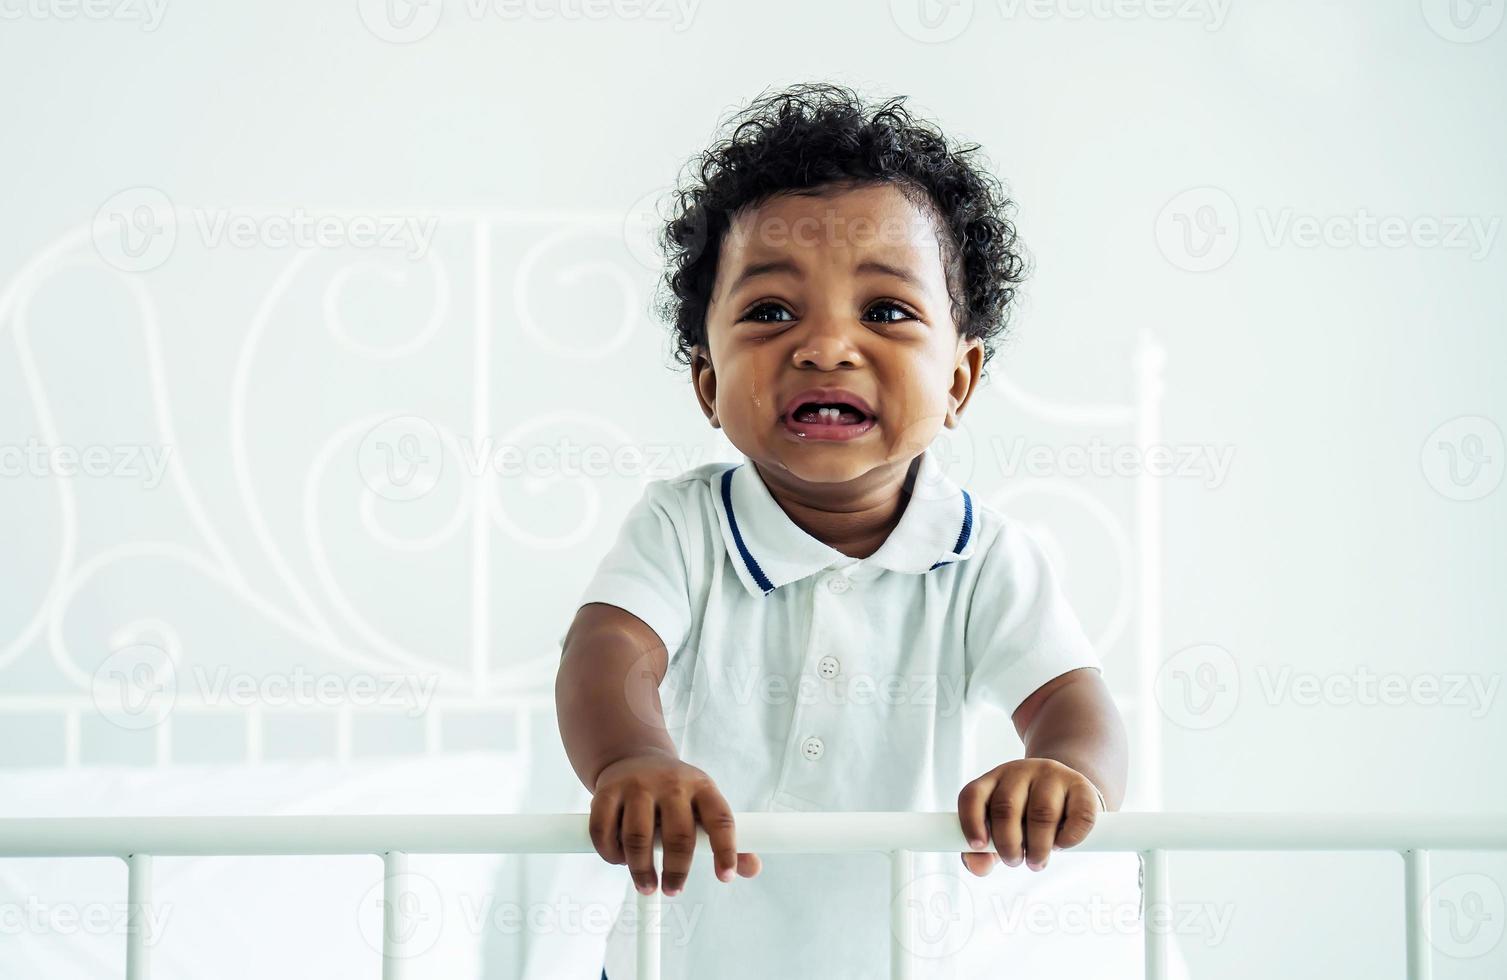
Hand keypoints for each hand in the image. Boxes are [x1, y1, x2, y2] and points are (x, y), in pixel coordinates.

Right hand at [589, 750, 761, 895]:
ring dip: (640, 869)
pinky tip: (619, 859)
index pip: (721, 820)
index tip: (725, 878)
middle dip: (676, 872)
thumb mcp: (703, 807)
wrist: (634, 757)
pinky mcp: (607, 790)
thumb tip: (751, 869)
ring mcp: (637, 785)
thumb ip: (727, 840)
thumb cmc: (676, 794)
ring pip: (638, 838)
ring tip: (646, 883)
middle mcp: (671, 783)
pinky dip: (610, 853)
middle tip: (673, 890)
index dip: (726, 850)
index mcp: (702, 787)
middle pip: (678, 836)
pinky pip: (604, 830)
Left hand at [956, 758, 1102, 874]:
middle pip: (1006, 807)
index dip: (971, 822)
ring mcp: (1051, 775)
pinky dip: (1069, 838)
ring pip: (1042, 812)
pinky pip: (1078, 815)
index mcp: (993, 781)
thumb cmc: (1027, 817)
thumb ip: (984, 852)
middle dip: (1008, 843)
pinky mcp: (1080, 785)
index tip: (979, 846)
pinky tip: (1062, 844)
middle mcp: (1019, 772)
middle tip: (1015, 861)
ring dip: (1038, 846)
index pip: (972, 795)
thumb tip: (979, 868)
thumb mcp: (1002, 831)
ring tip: (1037, 860)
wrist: (1068, 794)